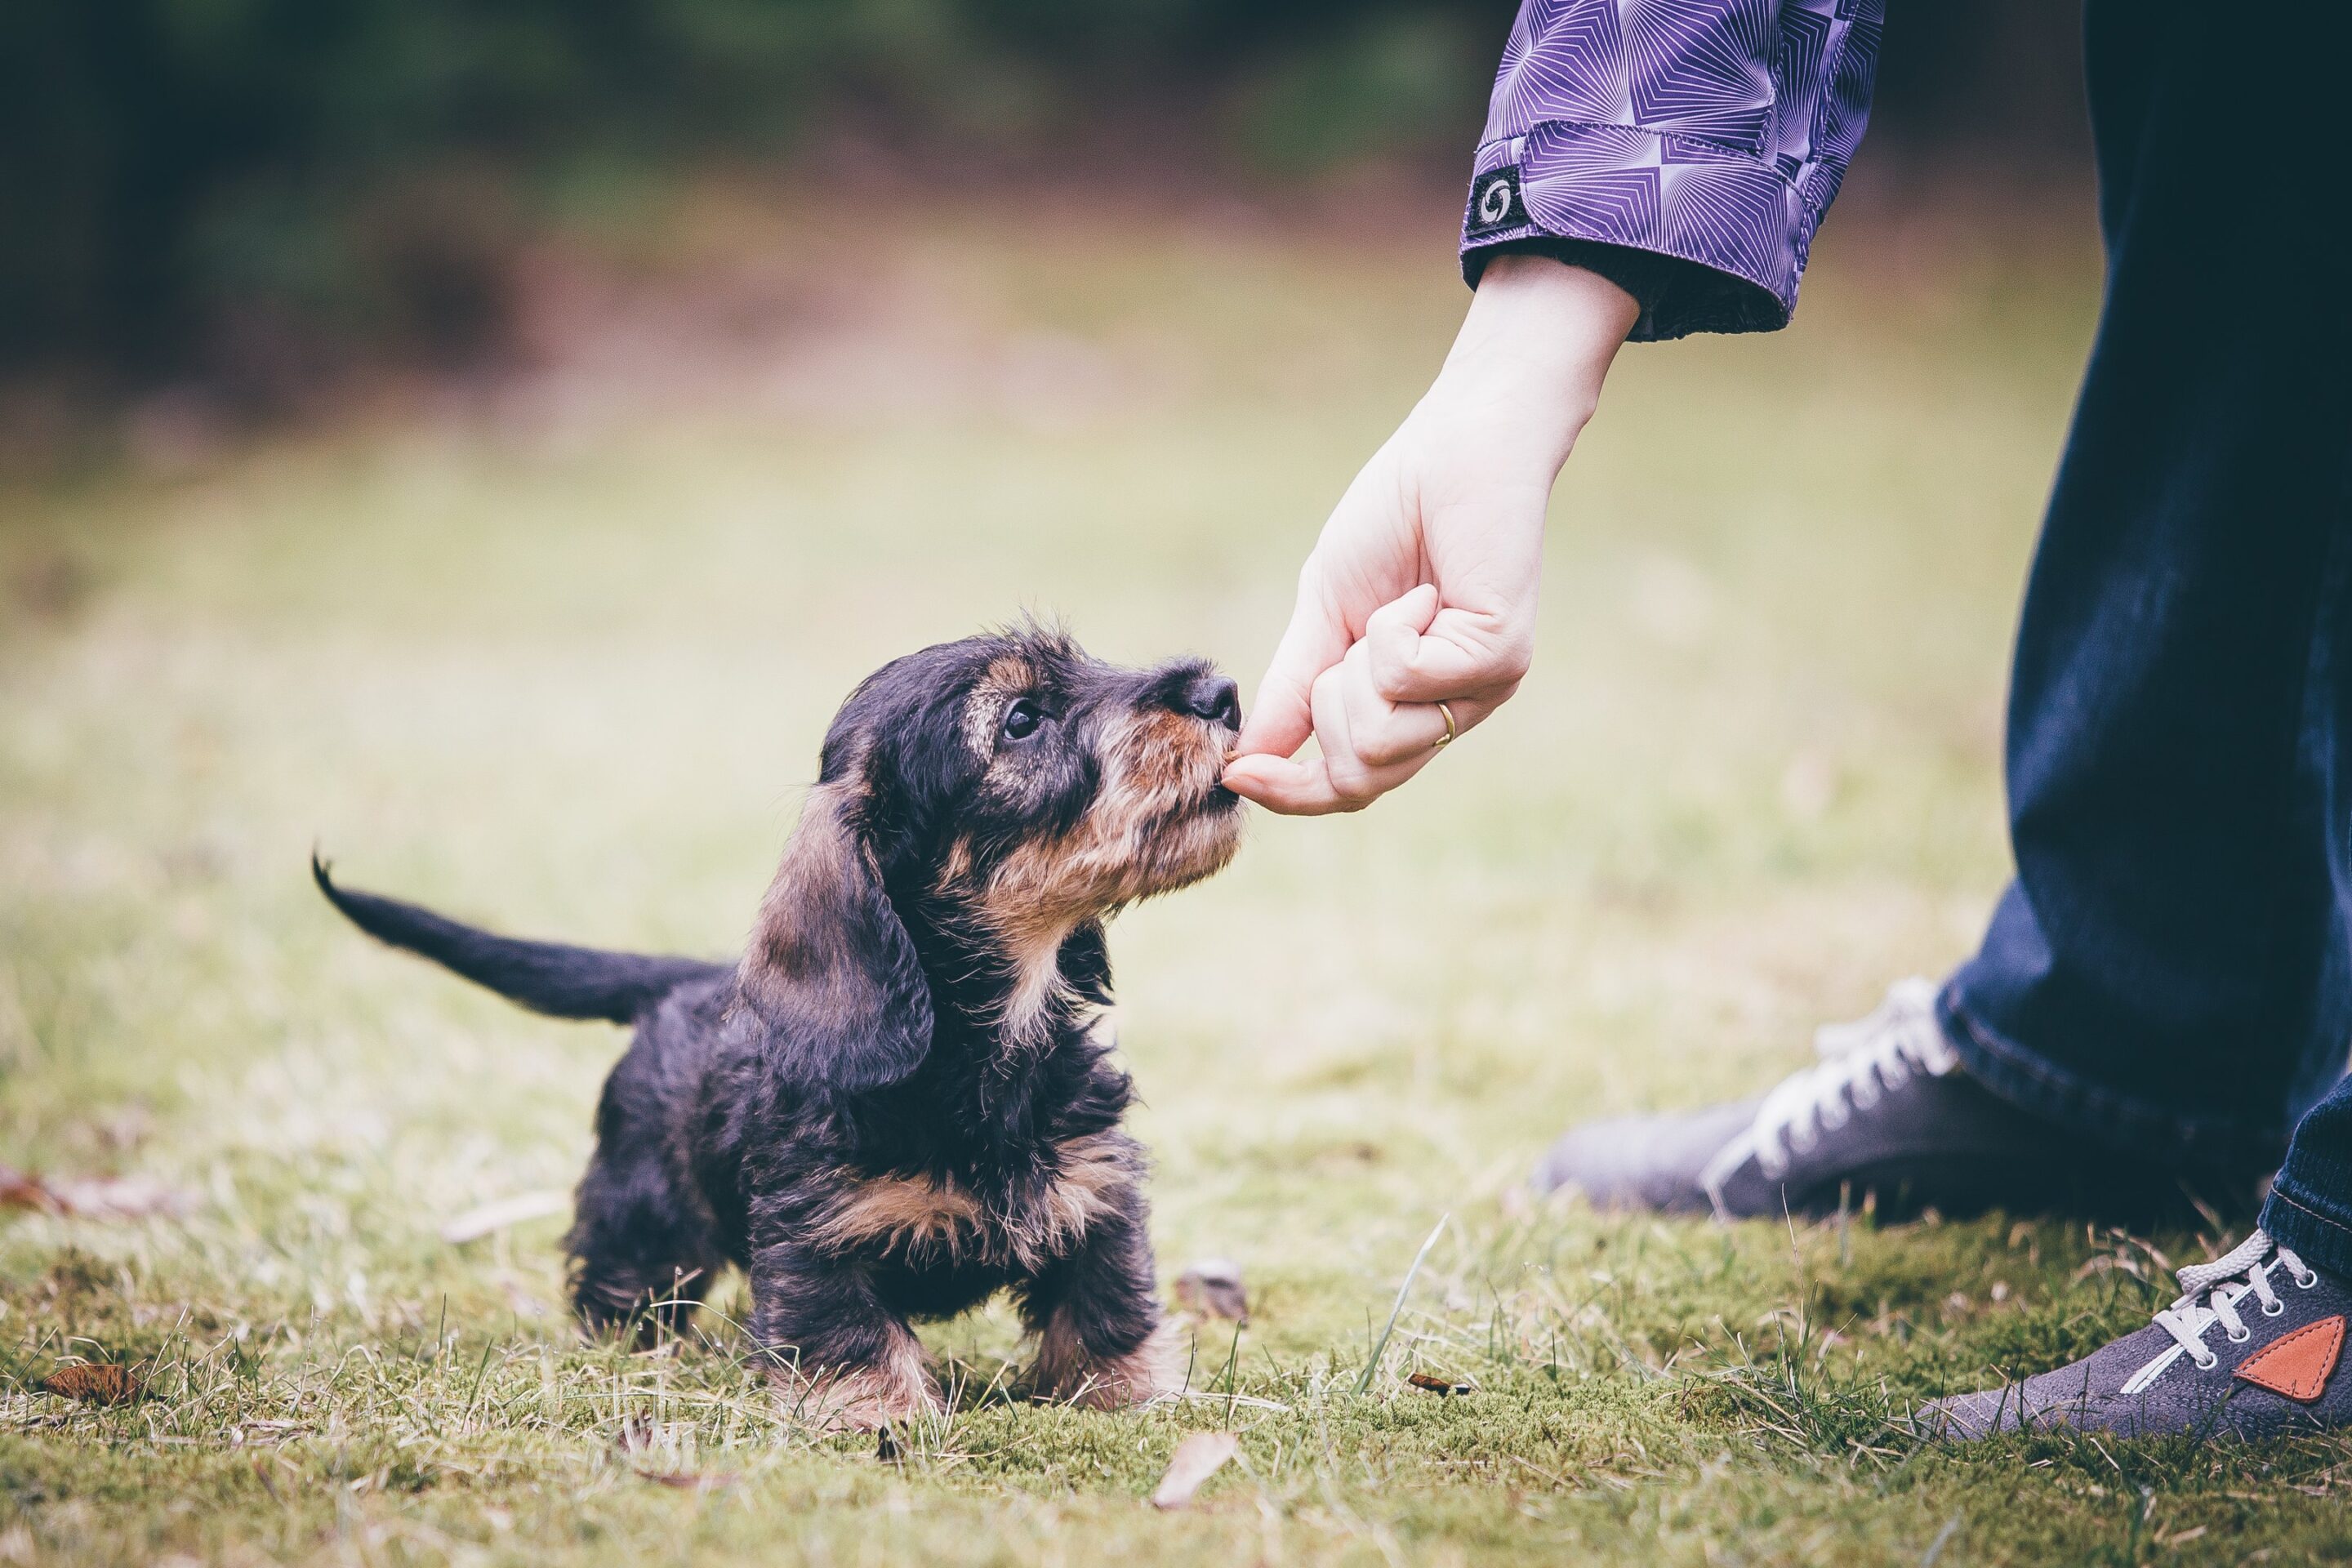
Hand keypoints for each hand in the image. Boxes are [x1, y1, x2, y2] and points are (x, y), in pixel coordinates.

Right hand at [1222, 256, 1638, 813]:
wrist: (1456, 448)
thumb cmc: (1395, 520)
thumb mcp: (1323, 615)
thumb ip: (1292, 691)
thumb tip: (1243, 761)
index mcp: (1411, 710)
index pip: (1349, 786)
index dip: (1288, 793)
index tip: (1235, 773)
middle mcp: (1453, 713)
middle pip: (1358, 777)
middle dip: (1326, 708)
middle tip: (1353, 639)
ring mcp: (1482, 691)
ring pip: (1378, 741)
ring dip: (1358, 669)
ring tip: (1394, 609)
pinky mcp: (1500, 659)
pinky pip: (1404, 680)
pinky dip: (1392, 629)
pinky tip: (1426, 590)